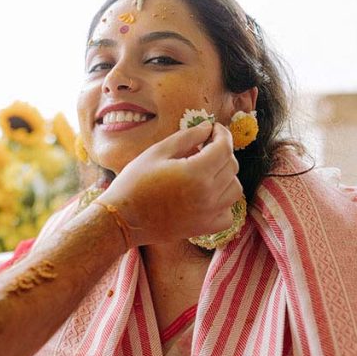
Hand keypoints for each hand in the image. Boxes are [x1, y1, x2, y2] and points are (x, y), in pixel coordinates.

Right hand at [99, 121, 241, 246]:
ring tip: (207, 171)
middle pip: (231, 166)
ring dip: (226, 176)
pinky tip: (209, 196)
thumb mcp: (156, 152)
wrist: (122, 220)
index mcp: (196, 172)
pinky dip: (224, 203)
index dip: (222, 133)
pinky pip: (228, 214)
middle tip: (205, 147)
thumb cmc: (134, 183)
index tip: (214, 129)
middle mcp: (208, 194)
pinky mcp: (203, 228)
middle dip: (222, 152)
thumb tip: (207, 127)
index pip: (224, 147)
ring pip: (235, 189)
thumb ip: (186, 137)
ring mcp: (208, 213)